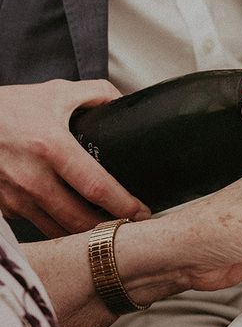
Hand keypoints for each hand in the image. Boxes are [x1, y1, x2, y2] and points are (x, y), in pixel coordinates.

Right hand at [0, 80, 149, 236]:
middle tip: (130, 228)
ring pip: (57, 229)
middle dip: (107, 229)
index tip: (142, 212)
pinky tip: (74, 224)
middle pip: (79, 219)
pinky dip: (57, 228)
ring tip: (108, 231)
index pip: (95, 186)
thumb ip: (94, 93)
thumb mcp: (55, 92)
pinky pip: (36, 225)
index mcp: (51, 147)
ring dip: (83, 234)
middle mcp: (32, 178)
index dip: (122, 203)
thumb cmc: (9, 108)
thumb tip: (122, 100)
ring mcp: (14, 196)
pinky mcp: (3, 207)